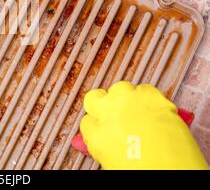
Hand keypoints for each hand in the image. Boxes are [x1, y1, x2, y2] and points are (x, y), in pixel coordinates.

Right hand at [80, 81, 207, 168]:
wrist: (171, 167)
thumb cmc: (144, 169)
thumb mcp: (112, 162)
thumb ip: (105, 146)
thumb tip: (109, 143)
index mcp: (96, 134)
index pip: (86, 122)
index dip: (95, 126)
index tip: (101, 129)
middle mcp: (109, 113)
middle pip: (94, 97)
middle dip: (100, 104)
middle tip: (110, 114)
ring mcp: (130, 102)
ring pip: (119, 88)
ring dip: (123, 98)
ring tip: (132, 110)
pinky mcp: (152, 96)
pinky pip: (144, 89)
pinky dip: (146, 96)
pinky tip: (151, 108)